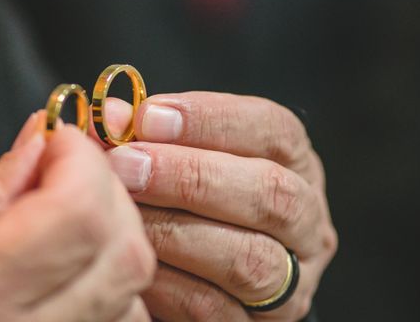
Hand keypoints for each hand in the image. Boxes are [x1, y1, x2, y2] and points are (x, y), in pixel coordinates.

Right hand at [0, 112, 154, 321]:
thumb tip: (47, 138)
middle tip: (68, 172)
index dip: (82, 161)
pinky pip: (126, 317)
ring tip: (72, 216)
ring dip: (117, 233)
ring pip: (133, 286)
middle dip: (108, 191)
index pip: (81, 212)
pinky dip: (115, 278)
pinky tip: (80, 260)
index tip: (59, 141)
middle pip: (123, 250)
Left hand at [101, 92, 337, 320]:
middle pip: (270, 193)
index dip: (212, 119)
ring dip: (175, 231)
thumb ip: (155, 136)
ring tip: (124, 212)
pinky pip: (213, 308)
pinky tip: (132, 256)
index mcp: (297, 165)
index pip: (274, 130)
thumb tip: (112, 119)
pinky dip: (167, 281)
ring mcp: (292, 281)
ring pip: (248, 258)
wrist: (203, 269)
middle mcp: (307, 222)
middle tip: (129, 165)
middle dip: (192, 176)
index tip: (151, 116)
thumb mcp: (189, 155)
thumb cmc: (195, 197)